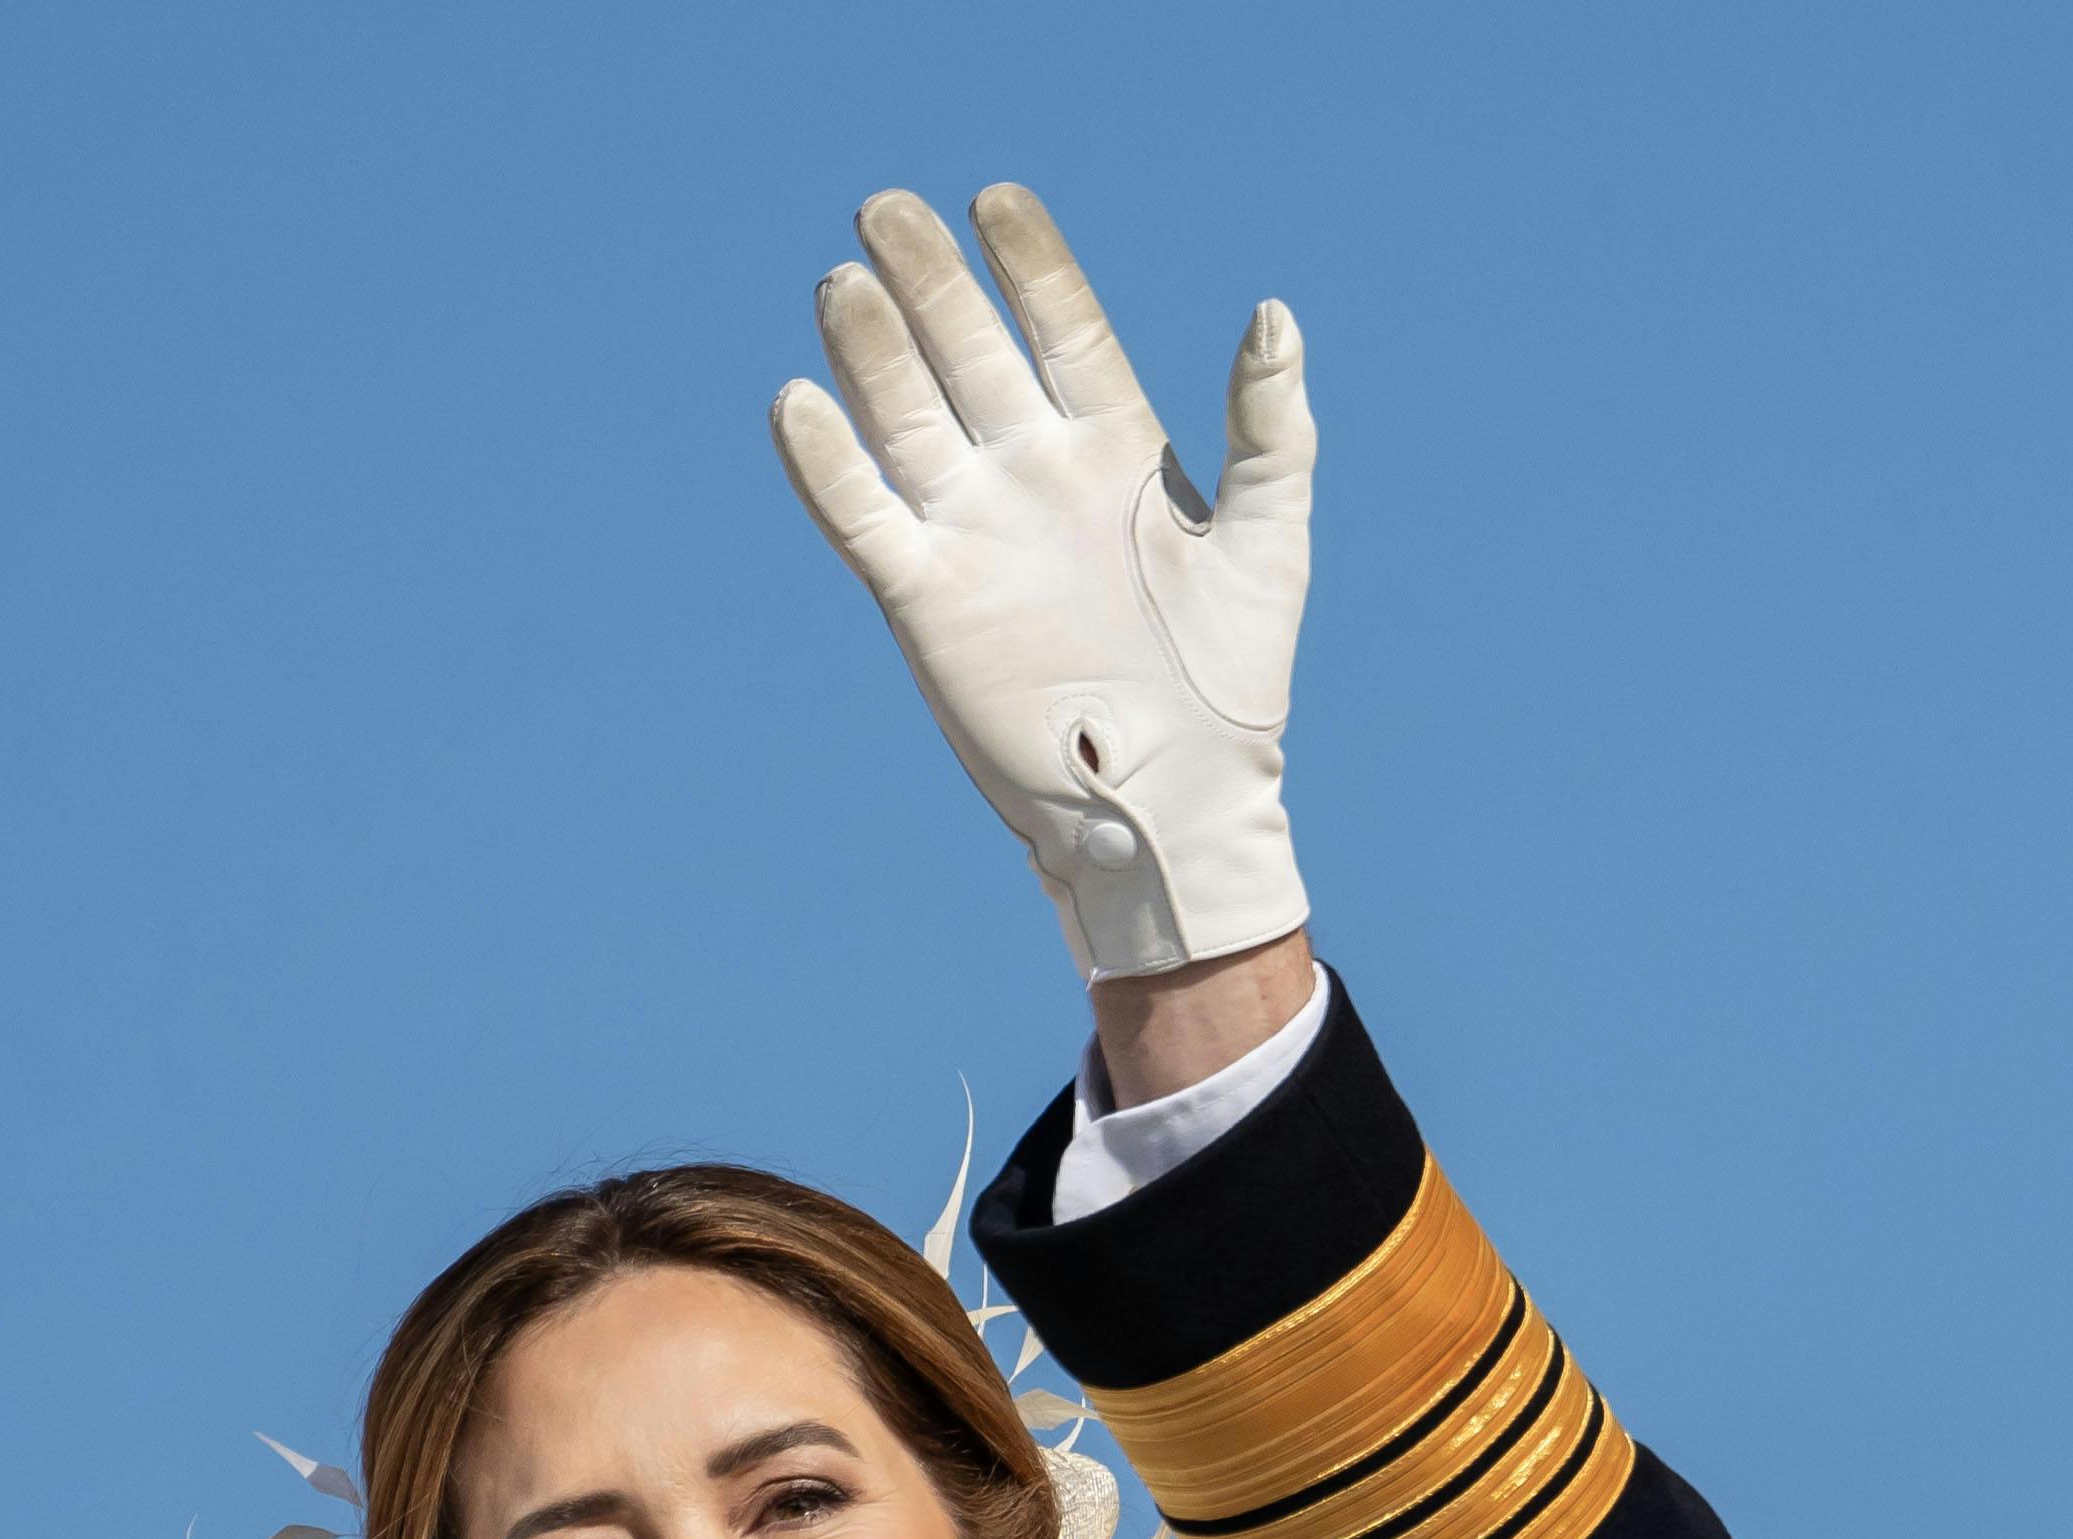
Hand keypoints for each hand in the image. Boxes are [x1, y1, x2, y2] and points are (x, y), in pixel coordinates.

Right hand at [775, 185, 1311, 979]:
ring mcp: (973, 530)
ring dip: (872, 350)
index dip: (1028, 264)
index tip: (994, 200)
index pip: (1061, 326)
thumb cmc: (1234, 681)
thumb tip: (1274, 314)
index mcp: (1115, 446)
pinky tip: (798, 401)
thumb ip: (1271, 430)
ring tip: (843, 282)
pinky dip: (828, 464)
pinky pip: (862, 516)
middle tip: (886, 208)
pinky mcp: (924, 597)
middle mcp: (1032, 473)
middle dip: (929, 279)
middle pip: (967, 349)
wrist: (1171, 804)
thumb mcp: (1267, 543)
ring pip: (906, 416)